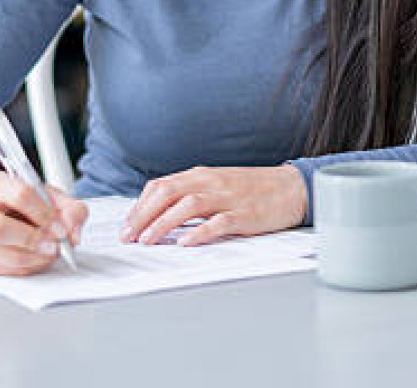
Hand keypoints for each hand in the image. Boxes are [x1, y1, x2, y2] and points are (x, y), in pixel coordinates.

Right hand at [0, 171, 87, 276]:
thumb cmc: (18, 201)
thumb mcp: (47, 194)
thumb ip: (68, 208)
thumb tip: (72, 232)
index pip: (20, 196)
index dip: (44, 215)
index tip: (60, 228)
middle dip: (34, 241)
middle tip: (54, 246)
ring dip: (33, 259)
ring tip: (49, 254)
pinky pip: (0, 270)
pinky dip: (24, 269)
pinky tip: (35, 260)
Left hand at [119, 164, 307, 247]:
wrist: (290, 187)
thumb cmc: (251, 189)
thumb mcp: (216, 185)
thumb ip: (190, 195)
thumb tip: (158, 214)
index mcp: (200, 175)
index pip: (160, 186)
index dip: (139, 206)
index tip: (126, 226)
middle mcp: (210, 182)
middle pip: (168, 193)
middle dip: (143, 215)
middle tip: (128, 236)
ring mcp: (227, 197)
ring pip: (187, 206)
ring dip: (163, 223)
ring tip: (147, 240)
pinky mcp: (244, 214)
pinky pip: (217, 222)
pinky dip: (198, 232)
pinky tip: (184, 243)